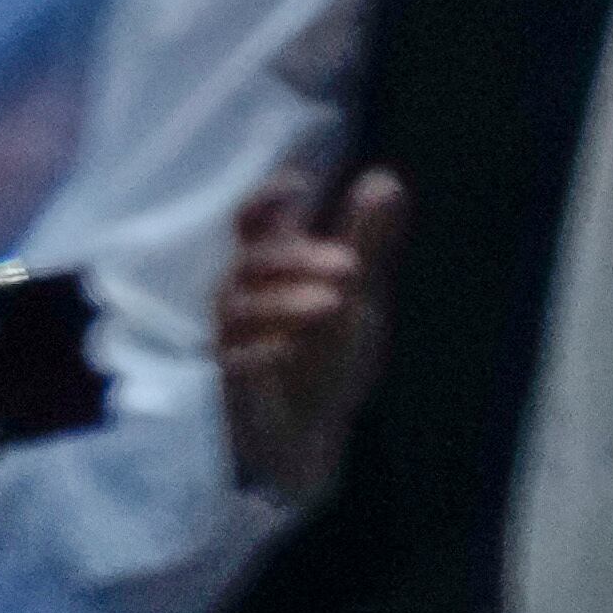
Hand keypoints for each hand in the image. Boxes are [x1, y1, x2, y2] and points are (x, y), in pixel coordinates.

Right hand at [221, 165, 408, 503]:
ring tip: (332, 304)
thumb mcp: (357, 295)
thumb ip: (367, 241)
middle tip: (349, 266)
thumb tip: (385, 179)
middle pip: (252, 260)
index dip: (267, 200)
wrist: (310, 432)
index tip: (300, 186)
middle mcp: (244, 292)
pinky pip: (231, 360)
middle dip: (297, 258)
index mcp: (272, 266)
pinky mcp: (227, 379)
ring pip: (238, 305)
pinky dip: (257, 353)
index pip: (254, 220)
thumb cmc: (328, 356)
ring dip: (283, 302)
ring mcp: (231, 335)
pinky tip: (286, 351)